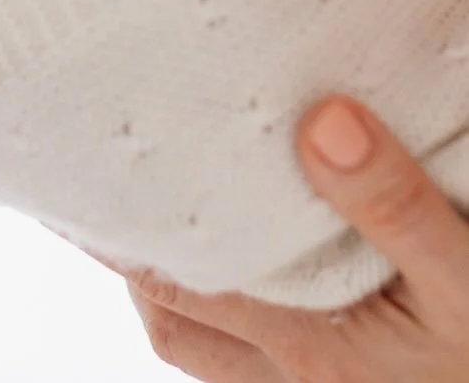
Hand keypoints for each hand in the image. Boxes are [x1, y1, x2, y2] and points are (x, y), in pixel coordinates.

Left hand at [116, 96, 468, 380]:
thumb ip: (395, 204)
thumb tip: (320, 123)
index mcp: (308, 347)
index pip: (177, 284)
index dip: (120, 238)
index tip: (85, 178)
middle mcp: (297, 380)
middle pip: (177, 325)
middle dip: (136, 266)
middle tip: (120, 193)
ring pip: (211, 350)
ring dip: (183, 291)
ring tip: (173, 221)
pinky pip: (255, 364)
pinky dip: (234, 314)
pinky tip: (255, 265)